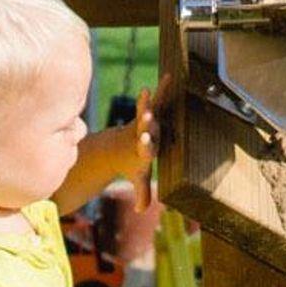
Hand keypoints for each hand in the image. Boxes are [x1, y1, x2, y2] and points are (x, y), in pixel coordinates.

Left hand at [124, 76, 169, 210]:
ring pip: (146, 111)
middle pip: (145, 128)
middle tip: (148, 116)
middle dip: (147, 122)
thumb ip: (141, 193)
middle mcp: (142, 134)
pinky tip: (169, 76)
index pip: (144, 148)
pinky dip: (163, 89)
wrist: (115, 146)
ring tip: (146, 91)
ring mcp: (144, 122)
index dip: (145, 145)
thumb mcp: (137, 177)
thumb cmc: (132, 163)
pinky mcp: (149, 111)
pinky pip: (159, 99)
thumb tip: (140, 210)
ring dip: (147, 102)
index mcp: (142, 150)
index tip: (144, 141)